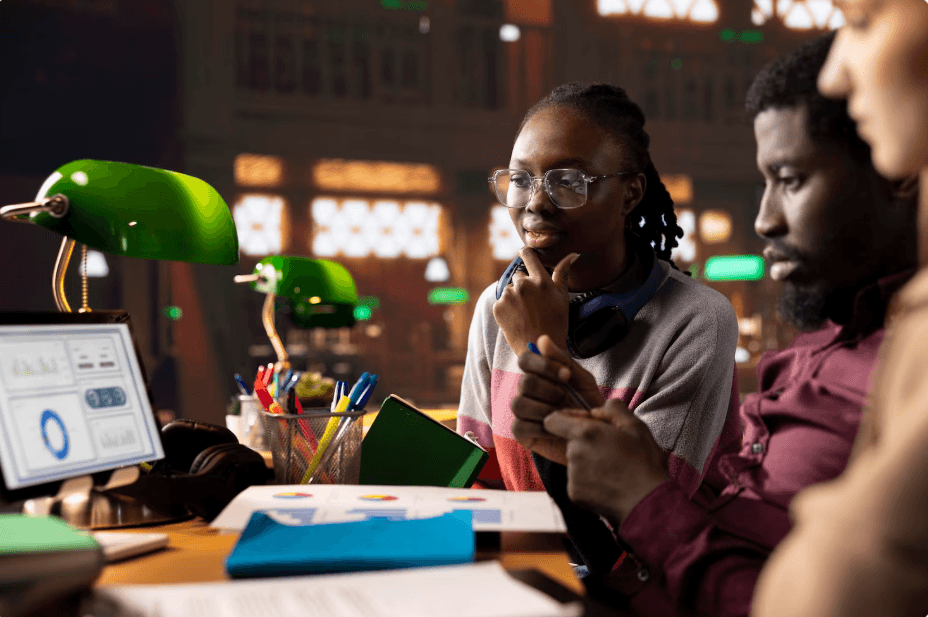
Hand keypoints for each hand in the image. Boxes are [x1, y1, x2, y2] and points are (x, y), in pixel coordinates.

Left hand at [492, 248, 577, 354]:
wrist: (539, 349)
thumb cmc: (556, 324)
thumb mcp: (562, 297)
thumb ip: (563, 273)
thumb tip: (573, 254)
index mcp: (540, 280)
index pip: (527, 254)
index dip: (525, 253)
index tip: (525, 255)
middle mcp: (523, 285)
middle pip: (519, 275)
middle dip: (525, 285)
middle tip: (533, 303)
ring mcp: (509, 296)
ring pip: (510, 289)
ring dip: (516, 297)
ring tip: (526, 313)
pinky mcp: (498, 307)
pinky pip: (502, 301)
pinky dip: (507, 308)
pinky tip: (518, 319)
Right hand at [510, 335, 605, 464]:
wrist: (597, 436)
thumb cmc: (589, 405)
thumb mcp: (582, 380)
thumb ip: (563, 360)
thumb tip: (541, 339)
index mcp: (539, 375)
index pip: (524, 359)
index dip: (544, 365)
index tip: (566, 375)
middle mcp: (527, 391)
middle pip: (524, 382)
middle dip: (549, 390)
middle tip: (566, 399)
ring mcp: (523, 412)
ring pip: (518, 404)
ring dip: (543, 409)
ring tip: (562, 416)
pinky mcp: (522, 433)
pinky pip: (519, 426)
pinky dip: (539, 428)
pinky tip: (555, 430)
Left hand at [543, 399, 669, 526]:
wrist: (647, 503)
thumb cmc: (644, 463)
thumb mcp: (636, 426)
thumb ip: (613, 409)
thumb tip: (596, 410)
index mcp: (585, 433)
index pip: (553, 420)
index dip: (567, 418)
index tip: (586, 424)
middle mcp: (573, 453)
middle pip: (571, 442)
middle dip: (587, 443)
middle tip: (613, 450)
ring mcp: (572, 475)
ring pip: (576, 461)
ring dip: (590, 462)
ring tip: (614, 469)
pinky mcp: (573, 494)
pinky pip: (578, 480)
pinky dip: (590, 481)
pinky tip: (609, 484)